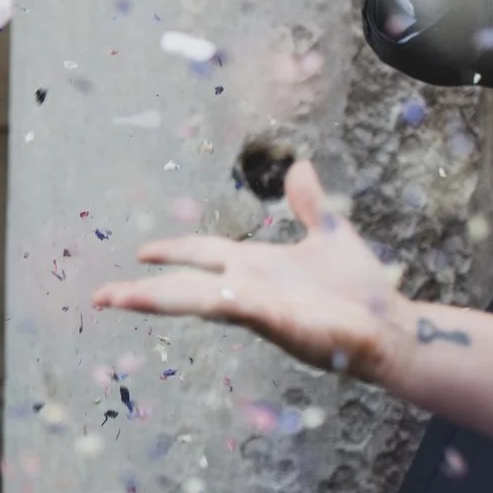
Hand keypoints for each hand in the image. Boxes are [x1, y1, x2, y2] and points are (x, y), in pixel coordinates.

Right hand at [92, 159, 409, 381]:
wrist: (392, 325)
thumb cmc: (361, 289)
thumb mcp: (331, 234)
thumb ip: (310, 206)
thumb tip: (300, 168)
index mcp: (253, 266)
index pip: (200, 255)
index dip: (172, 251)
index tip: (140, 252)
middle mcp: (247, 287)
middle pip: (182, 284)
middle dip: (140, 289)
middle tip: (100, 296)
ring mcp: (258, 306)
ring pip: (194, 299)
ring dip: (154, 299)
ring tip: (116, 300)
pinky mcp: (276, 321)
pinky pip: (236, 307)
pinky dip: (213, 300)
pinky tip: (187, 296)